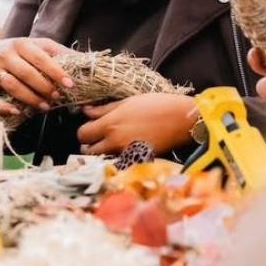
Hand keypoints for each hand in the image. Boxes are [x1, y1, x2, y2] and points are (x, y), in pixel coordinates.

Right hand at [0, 36, 76, 114]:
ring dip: (30, 98)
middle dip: (44, 88)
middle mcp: (5, 55)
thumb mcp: (39, 47)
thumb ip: (60, 53)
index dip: (56, 72)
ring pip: (12, 86)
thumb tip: (87, 60)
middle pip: (27, 73)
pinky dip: (3, 106)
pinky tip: (17, 112)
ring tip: (45, 106)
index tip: (70, 85)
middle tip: (57, 98)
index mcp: (21, 44)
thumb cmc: (20, 53)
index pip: (41, 58)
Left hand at [77, 94, 198, 155]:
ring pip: (102, 159)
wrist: (182, 119)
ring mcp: (126, 154)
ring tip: (111, 144)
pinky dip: (117, 160)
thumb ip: (105, 109)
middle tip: (97, 139)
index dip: (84, 132)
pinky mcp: (137, 161)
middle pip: (89, 150)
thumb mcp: (129, 101)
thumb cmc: (157, 104)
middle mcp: (115, 141)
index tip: (90, 129)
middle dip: (89, 145)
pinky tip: (124, 151)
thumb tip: (86, 111)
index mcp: (110, 124)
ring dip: (102, 153)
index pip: (83, 134)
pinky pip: (119, 164)